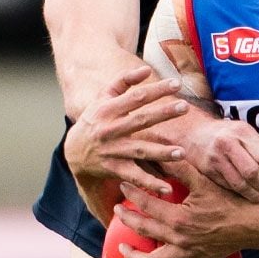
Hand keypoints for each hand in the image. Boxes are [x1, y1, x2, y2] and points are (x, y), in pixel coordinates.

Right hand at [65, 68, 188, 197]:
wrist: (73, 152)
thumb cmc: (94, 120)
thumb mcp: (102, 98)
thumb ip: (123, 82)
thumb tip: (146, 69)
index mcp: (108, 109)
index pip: (135, 97)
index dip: (156, 90)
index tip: (176, 84)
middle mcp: (109, 129)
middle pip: (140, 120)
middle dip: (163, 114)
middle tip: (185, 107)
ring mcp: (112, 150)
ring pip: (139, 151)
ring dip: (160, 152)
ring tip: (182, 152)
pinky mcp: (113, 169)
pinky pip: (134, 176)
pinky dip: (149, 183)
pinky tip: (167, 188)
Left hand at [117, 174, 254, 257]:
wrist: (251, 226)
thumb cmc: (229, 202)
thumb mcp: (204, 182)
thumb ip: (182, 168)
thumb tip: (164, 152)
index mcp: (179, 217)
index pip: (146, 204)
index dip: (132, 193)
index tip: (122, 185)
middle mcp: (178, 239)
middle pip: (143, 229)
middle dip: (126, 218)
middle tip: (117, 210)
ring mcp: (185, 255)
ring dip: (133, 256)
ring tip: (122, 248)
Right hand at [180, 119, 258, 202]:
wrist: (196, 135)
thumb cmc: (231, 137)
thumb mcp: (252, 140)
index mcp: (242, 131)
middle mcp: (227, 143)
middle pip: (252, 172)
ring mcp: (215, 158)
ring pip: (239, 184)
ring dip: (252, 194)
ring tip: (258, 196)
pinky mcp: (207, 171)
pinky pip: (228, 187)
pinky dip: (239, 193)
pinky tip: (243, 193)